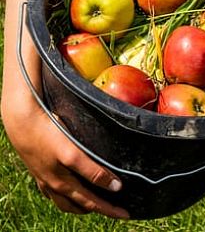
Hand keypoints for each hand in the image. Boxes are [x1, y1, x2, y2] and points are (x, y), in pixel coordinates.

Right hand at [2, 0, 128, 218]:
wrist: (14, 111)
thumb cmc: (45, 98)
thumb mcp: (63, 91)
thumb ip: (79, 78)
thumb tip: (87, 51)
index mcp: (61, 148)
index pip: (85, 169)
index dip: (103, 179)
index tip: (121, 185)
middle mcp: (54, 167)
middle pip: (81, 194)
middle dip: (106, 205)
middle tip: (129, 213)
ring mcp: (47, 175)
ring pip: (70, 201)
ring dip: (93, 209)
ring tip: (115, 214)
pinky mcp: (43, 176)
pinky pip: (59, 197)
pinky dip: (76, 204)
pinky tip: (88, 207)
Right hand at [2, 103, 129, 218]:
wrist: (22, 123)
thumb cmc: (49, 136)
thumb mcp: (73, 155)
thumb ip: (93, 172)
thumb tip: (115, 187)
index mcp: (63, 184)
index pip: (92, 203)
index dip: (110, 210)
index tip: (126, 215)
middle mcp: (53, 185)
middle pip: (79, 205)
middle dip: (98, 209)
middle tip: (114, 209)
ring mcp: (45, 179)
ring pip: (65, 201)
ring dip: (81, 205)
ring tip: (94, 204)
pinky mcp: (40, 170)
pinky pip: (54, 191)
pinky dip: (66, 196)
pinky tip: (70, 191)